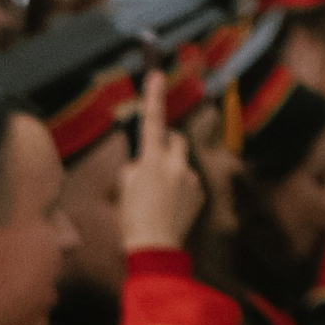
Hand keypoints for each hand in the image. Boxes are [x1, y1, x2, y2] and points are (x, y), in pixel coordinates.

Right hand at [117, 71, 202, 253]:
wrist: (155, 248)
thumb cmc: (133, 221)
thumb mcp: (124, 190)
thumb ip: (134, 168)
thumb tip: (143, 163)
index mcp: (151, 162)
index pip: (152, 122)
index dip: (153, 98)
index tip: (156, 76)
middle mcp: (175, 165)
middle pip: (175, 140)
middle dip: (166, 145)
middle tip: (152, 161)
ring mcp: (191, 178)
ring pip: (181, 163)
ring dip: (172, 170)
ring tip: (159, 196)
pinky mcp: (199, 193)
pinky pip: (189, 181)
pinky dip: (180, 188)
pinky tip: (169, 207)